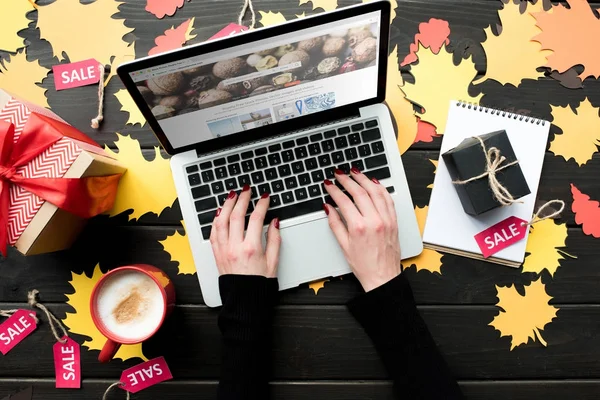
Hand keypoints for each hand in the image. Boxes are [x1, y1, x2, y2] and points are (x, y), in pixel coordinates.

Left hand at [210, 185, 280, 277]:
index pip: (256, 218)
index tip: (265, 197)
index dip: (262, 204)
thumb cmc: (258, 283)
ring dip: (227, 205)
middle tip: (247, 190)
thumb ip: (274, 240)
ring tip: (232, 196)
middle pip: (236, 215)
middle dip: (242, 199)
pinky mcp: (216, 253)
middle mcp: (235, 247)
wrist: (243, 299)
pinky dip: (216, 220)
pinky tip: (221, 213)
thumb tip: (275, 222)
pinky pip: (213, 232)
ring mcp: (223, 249)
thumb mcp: (273, 262)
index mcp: (251, 249)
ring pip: (221, 221)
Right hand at [323, 168, 400, 291]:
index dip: (334, 190)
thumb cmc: (364, 265)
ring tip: (355, 173)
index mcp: (359, 227)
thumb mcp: (344, 246)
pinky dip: (380, 188)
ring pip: (375, 191)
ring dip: (364, 179)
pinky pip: (388, 199)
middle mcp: (374, 221)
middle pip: (360, 192)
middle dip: (347, 180)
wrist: (383, 277)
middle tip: (339, 173)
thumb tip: (329, 208)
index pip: (344, 201)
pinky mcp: (394, 221)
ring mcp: (386, 220)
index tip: (329, 184)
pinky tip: (373, 183)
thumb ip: (335, 224)